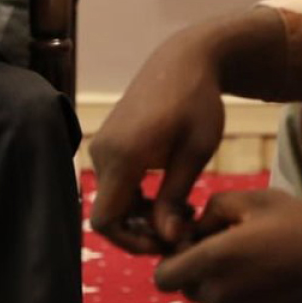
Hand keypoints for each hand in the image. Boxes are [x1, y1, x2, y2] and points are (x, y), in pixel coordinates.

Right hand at [88, 30, 228, 253]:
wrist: (185, 60)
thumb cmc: (199, 102)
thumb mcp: (195, 152)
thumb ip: (175, 197)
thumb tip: (167, 239)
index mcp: (124, 155)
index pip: (106, 220)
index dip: (132, 242)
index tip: (167, 242)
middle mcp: (103, 151)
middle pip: (108, 214)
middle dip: (141, 231)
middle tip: (181, 230)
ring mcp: (102, 145)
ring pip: (112, 200)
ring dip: (141, 216)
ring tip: (181, 211)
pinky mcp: (108, 142)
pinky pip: (114, 183)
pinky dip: (136, 197)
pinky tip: (168, 195)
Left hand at [153, 189, 301, 302]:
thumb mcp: (260, 199)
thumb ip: (213, 208)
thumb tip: (195, 226)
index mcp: (213, 260)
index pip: (163, 276)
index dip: (174, 260)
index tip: (197, 246)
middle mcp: (219, 297)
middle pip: (189, 289)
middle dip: (203, 271)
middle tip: (239, 252)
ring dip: (225, 290)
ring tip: (262, 269)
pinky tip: (272, 289)